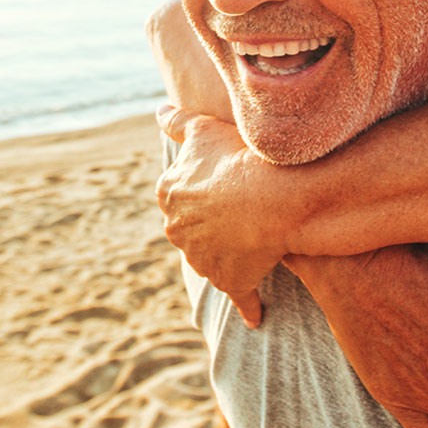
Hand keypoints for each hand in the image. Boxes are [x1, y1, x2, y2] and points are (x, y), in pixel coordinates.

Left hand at [156, 105, 290, 327]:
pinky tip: (257, 316)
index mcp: (168, 194)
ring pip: (213, 258)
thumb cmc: (237, 157)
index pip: (181, 194)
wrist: (270, 196)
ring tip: (256, 242)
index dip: (206, 188)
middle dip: (212, 224)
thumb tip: (157, 111)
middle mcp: (176, 230)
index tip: (225, 185)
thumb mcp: (203, 129)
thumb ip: (177, 122)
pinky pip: (240, 296)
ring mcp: (201, 259)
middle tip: (242, 212)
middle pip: (194, 228)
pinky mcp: (229, 280)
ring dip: (229, 254)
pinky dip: (249, 306)